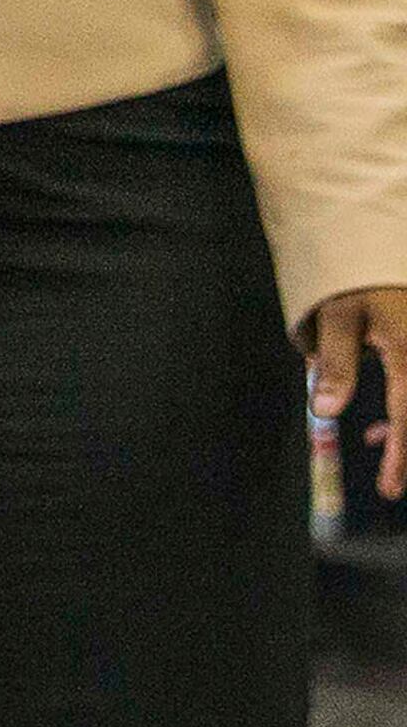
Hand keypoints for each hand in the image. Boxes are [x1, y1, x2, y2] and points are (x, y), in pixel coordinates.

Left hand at [309, 285, 406, 500]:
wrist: (373, 240)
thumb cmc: (353, 276)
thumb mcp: (336, 316)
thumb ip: (336, 364)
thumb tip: (327, 410)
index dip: (400, 456)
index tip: (389, 487)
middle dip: (405, 447)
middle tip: (389, 480)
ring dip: (404, 427)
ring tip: (374, 442)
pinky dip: (404, 410)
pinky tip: (381, 422)